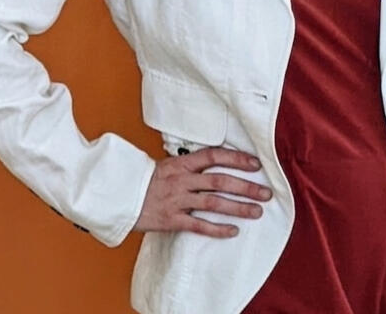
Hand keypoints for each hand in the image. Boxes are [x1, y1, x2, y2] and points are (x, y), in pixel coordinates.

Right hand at [135, 147, 271, 237]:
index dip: (236, 158)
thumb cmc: (146, 180)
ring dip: (238, 207)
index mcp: (182, 162)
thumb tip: (215, 162)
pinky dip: (217, 229)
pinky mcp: (171, 220)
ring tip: (256, 211)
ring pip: (213, 202)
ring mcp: (177, 200)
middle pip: (220, 180)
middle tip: (266, 192)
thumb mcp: (168, 164)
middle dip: (246, 186)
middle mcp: (182, 179)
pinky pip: (198, 225)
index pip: (214, 155)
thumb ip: (190, 164)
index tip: (255, 164)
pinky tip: (232, 231)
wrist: (119, 195)